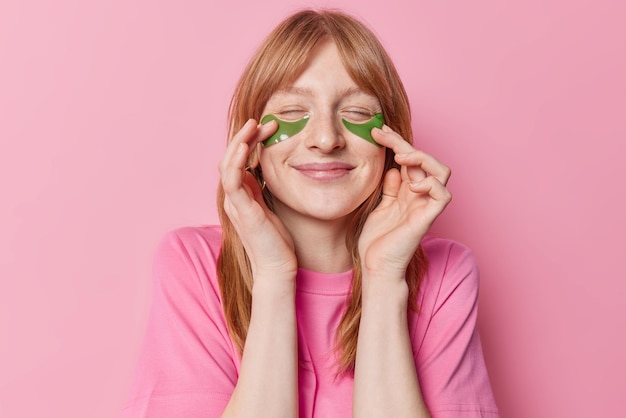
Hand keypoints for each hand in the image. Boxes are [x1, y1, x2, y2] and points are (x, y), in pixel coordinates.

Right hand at [218, 119, 297, 280]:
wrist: (277, 268)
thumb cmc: (278, 242)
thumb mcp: (273, 208)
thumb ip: (267, 191)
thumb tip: (273, 173)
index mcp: (242, 195)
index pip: (240, 160)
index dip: (251, 141)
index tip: (270, 128)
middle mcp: (234, 197)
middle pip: (231, 157)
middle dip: (246, 136)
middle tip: (264, 121)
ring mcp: (234, 203)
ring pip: (227, 164)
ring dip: (239, 142)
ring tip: (253, 125)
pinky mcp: (240, 210)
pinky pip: (231, 180)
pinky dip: (235, 161)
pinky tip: (244, 146)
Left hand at [358, 125, 451, 278]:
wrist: (376, 265)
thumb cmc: (376, 241)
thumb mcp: (379, 206)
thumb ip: (388, 188)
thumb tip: (392, 168)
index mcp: (407, 191)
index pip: (408, 159)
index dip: (396, 142)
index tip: (377, 131)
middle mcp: (420, 195)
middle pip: (423, 159)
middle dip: (403, 142)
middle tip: (381, 133)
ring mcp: (425, 205)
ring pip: (441, 171)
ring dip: (422, 158)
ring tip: (400, 157)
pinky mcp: (428, 217)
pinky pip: (443, 194)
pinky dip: (430, 183)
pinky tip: (411, 185)